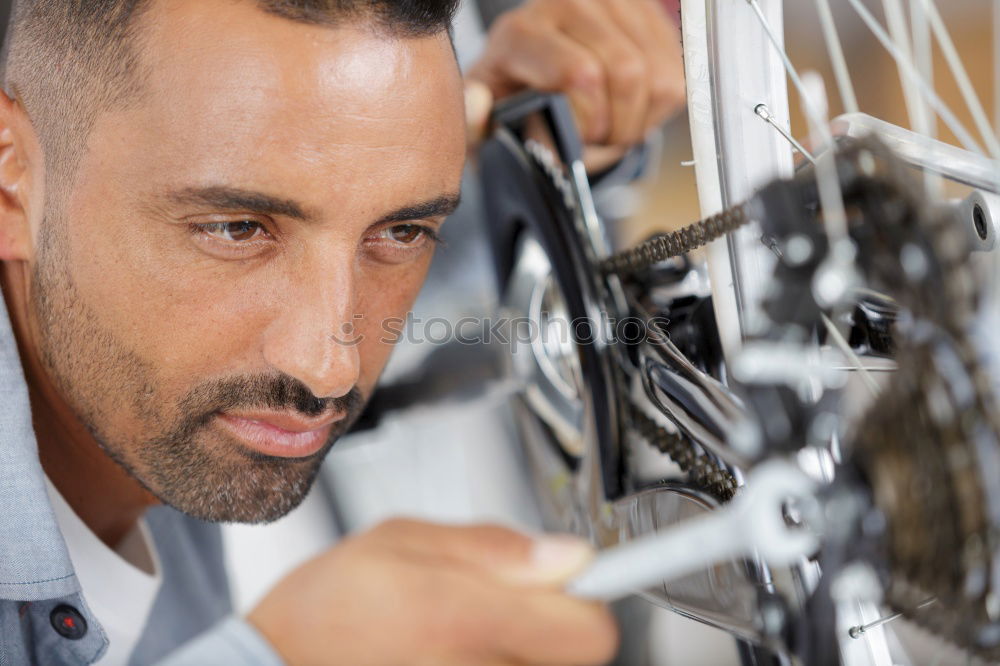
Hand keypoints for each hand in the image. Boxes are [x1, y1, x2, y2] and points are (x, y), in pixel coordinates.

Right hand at [248, 518, 618, 665]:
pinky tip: (444, 658)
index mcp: (464, 619)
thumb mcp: (400, 539)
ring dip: (511, 653)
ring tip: (453, 636)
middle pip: (568, 657)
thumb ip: (492, 547)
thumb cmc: (324, 613)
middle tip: (485, 607)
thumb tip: (569, 556)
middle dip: (538, 626)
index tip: (574, 586)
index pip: (591, 632)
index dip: (585, 603)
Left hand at [466, 0, 684, 159]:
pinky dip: (657, 108)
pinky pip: (678, 74)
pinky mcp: (649, 14)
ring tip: (610, 126)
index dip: (586, 124)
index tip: (572, 143)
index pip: (581, 74)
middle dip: (616, 126)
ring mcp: (616, 3)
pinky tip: (628, 108)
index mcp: (523, 30)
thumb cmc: (510, 105)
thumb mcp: (482, 122)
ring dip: (639, 120)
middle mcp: (570, 2)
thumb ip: (475, 122)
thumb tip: (479, 105)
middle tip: (597, 140)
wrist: (536, 83)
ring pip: (659, 76)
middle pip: (627, 73)